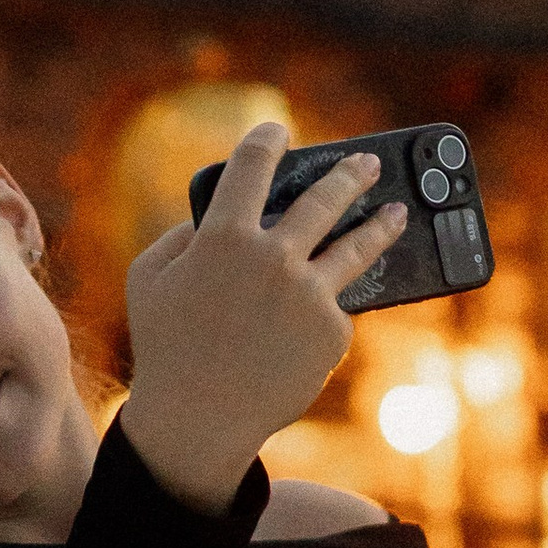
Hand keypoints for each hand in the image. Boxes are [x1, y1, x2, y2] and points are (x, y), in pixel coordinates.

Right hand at [116, 128, 398, 511]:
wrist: (200, 418)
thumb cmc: (165, 344)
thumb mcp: (149, 278)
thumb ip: (181, 238)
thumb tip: (216, 217)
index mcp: (223, 235)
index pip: (252, 164)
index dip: (267, 139)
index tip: (279, 130)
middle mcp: (274, 256)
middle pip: (324, 198)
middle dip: (350, 173)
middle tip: (368, 162)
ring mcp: (309, 294)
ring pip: (357, 246)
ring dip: (381, 224)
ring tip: (398, 212)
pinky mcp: (332, 331)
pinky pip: (335, 305)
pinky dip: (329, 304)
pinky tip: (327, 309)